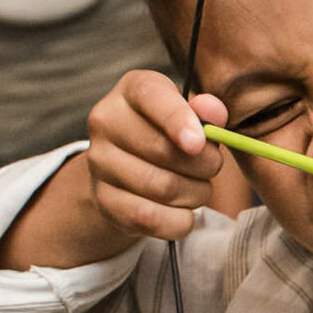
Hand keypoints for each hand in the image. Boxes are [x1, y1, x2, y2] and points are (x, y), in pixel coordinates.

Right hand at [84, 70, 228, 240]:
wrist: (128, 171)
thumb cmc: (170, 136)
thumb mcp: (191, 116)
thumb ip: (207, 112)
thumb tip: (214, 113)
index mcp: (132, 90)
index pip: (152, 96)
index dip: (178, 121)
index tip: (199, 143)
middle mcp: (106, 121)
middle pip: (166, 150)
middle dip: (206, 165)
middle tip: (212, 167)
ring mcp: (99, 161)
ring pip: (164, 187)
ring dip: (196, 194)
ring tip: (197, 188)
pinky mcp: (104, 199)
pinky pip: (150, 217)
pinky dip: (179, 221)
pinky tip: (184, 213)